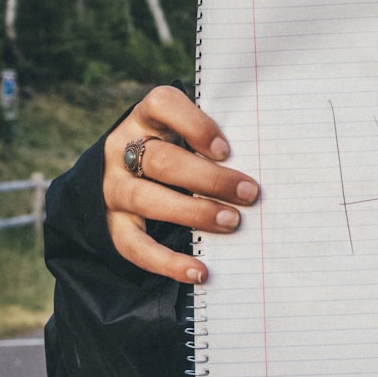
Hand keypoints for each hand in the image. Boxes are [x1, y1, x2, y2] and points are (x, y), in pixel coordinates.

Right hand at [103, 85, 258, 283]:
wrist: (123, 177)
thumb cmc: (174, 150)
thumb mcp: (185, 134)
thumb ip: (213, 142)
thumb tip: (264, 163)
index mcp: (146, 118)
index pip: (162, 105)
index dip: (194, 125)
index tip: (226, 149)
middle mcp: (123, 149)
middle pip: (161, 160)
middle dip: (209, 179)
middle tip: (250, 193)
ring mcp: (115, 188)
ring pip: (148, 199)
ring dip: (194, 213)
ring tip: (232, 222)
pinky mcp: (113, 225)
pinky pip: (136, 247)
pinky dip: (168, 262)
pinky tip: (199, 271)